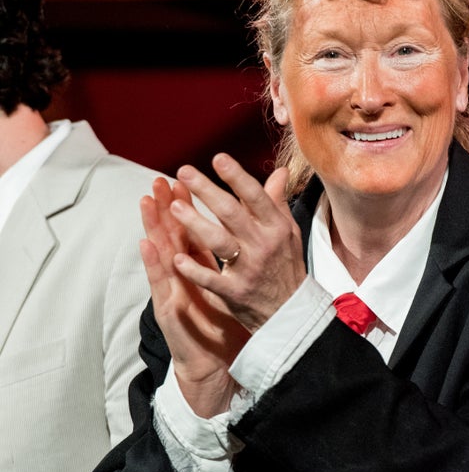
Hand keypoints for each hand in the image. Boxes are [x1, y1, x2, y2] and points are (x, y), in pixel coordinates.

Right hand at [140, 176, 247, 415]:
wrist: (215, 365)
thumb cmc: (224, 324)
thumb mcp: (233, 284)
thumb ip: (239, 256)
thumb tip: (251, 234)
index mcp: (199, 268)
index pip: (190, 229)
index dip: (187, 204)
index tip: (184, 177)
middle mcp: (182, 276)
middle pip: (172, 235)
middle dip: (166, 206)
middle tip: (159, 178)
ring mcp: (173, 291)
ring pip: (161, 253)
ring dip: (152, 225)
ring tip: (146, 200)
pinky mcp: (168, 309)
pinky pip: (161, 284)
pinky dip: (153, 263)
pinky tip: (146, 244)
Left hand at [168, 154, 305, 334]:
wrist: (291, 313)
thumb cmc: (286, 267)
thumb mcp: (288, 233)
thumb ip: (277, 202)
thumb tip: (279, 171)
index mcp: (276, 228)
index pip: (255, 196)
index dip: (236, 176)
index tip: (217, 158)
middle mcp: (263, 245)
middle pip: (231, 213)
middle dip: (206, 190)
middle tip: (183, 171)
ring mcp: (249, 269)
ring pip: (219, 242)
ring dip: (196, 223)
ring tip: (174, 207)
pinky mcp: (235, 292)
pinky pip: (212, 279)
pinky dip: (194, 270)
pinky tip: (176, 258)